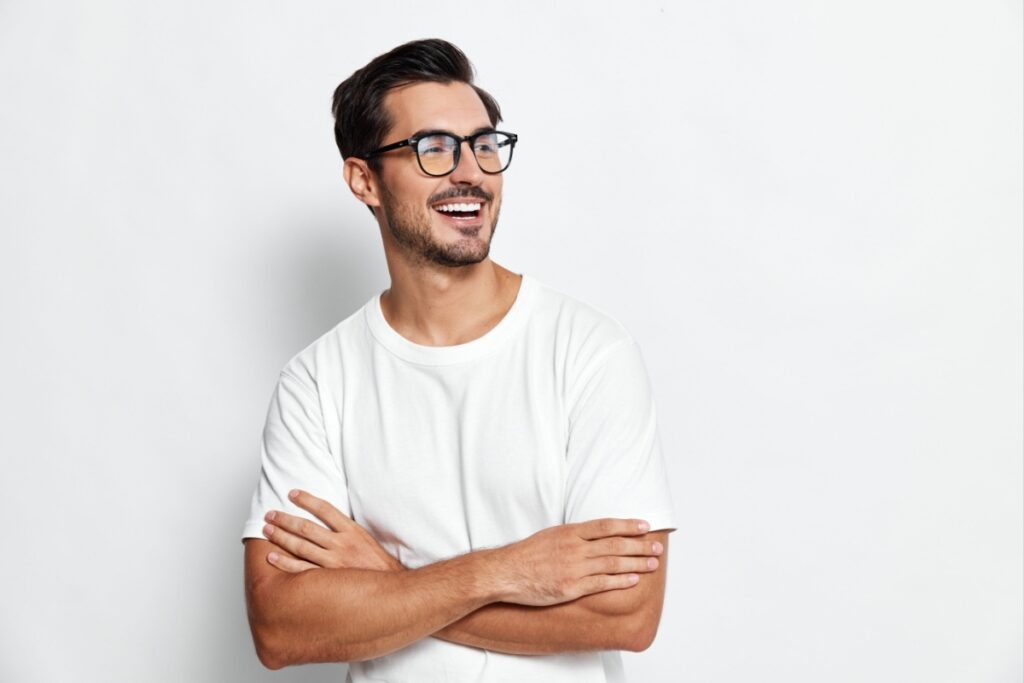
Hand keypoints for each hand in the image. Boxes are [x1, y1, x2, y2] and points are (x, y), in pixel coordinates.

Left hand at [261, 489, 404, 573]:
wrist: (391, 590)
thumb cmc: (378, 565)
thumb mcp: (367, 540)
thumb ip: (347, 530)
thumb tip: (326, 520)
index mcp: (352, 531)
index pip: (325, 509)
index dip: (307, 499)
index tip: (292, 494)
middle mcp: (342, 544)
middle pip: (307, 527)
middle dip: (285, 519)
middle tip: (270, 514)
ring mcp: (334, 562)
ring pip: (301, 546)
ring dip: (281, 537)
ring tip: (267, 530)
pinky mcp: (329, 579)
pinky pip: (302, 570)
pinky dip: (285, 563)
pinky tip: (273, 557)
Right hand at [489, 518, 662, 606]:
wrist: (506, 573)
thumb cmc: (527, 554)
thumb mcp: (551, 535)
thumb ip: (574, 535)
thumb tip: (595, 534)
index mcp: (570, 532)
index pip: (606, 526)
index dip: (628, 525)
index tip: (645, 526)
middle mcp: (574, 548)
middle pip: (615, 545)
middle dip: (639, 546)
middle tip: (657, 547)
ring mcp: (573, 568)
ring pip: (612, 564)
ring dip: (636, 563)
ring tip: (652, 563)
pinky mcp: (571, 588)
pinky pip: (600, 583)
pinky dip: (619, 581)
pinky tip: (633, 580)